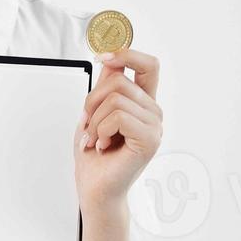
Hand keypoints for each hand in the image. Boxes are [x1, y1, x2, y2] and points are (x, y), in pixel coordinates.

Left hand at [75, 47, 162, 213]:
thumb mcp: (95, 112)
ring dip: (94, 120)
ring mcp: (154, 126)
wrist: (94, 187)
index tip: (102, 56)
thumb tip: (109, 59)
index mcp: (142, 103)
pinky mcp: (150, 140)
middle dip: (92, 100)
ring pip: (116, 99)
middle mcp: (152, 112)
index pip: (148, 65)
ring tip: (95, 138)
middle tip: (87, 123)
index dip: (127, 53)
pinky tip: (102, 145)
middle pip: (119, 81)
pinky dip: (101, 130)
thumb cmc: (94, 154)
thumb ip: (105, 87)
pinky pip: (118, 117)